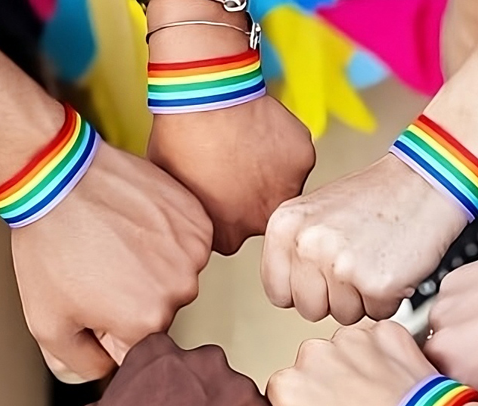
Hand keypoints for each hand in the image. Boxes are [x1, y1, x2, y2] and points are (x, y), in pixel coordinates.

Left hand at [11, 144, 211, 382]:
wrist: (56, 176)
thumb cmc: (49, 245)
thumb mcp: (47, 323)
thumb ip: (78, 364)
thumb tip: (105, 373)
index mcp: (147, 324)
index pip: (137, 345)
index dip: (107, 325)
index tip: (92, 294)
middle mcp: (180, 291)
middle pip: (160, 309)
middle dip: (133, 295)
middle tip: (101, 263)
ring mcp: (193, 251)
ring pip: (175, 275)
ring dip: (152, 264)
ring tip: (117, 239)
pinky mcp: (197, 218)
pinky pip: (187, 242)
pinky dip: (166, 235)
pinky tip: (135, 222)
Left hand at [148, 96, 314, 254]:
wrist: (206, 96)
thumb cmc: (181, 136)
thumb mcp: (174, 189)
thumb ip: (192, 212)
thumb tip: (190, 214)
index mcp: (227, 237)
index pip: (231, 235)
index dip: (223, 211)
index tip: (217, 192)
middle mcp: (261, 220)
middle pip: (261, 214)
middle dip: (250, 196)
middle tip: (234, 167)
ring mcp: (288, 189)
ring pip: (283, 185)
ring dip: (270, 172)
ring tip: (246, 145)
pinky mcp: (303, 158)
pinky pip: (296, 156)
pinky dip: (284, 146)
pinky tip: (261, 130)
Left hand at [262, 155, 466, 324]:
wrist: (427, 180)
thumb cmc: (377, 196)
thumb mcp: (316, 212)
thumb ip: (294, 250)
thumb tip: (286, 290)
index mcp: (285, 226)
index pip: (277, 291)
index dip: (304, 289)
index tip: (322, 275)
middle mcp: (307, 245)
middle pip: (308, 309)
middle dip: (334, 296)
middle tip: (356, 264)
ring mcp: (339, 265)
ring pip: (343, 315)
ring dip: (363, 297)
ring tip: (375, 260)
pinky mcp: (375, 283)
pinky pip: (377, 313)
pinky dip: (390, 297)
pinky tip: (392, 266)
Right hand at [267, 321, 434, 405]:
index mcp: (288, 387)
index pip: (285, 390)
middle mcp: (314, 355)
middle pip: (315, 363)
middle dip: (329, 381)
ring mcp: (351, 339)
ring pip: (347, 348)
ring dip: (359, 366)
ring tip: (381, 398)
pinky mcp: (385, 331)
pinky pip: (380, 340)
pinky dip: (388, 355)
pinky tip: (397, 384)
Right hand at [424, 230, 477, 405]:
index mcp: (462, 376)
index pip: (451, 393)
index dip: (472, 386)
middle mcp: (443, 345)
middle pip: (442, 361)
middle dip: (464, 359)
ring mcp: (443, 310)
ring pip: (444, 330)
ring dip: (464, 330)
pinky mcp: (448, 283)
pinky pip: (452, 302)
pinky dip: (469, 305)